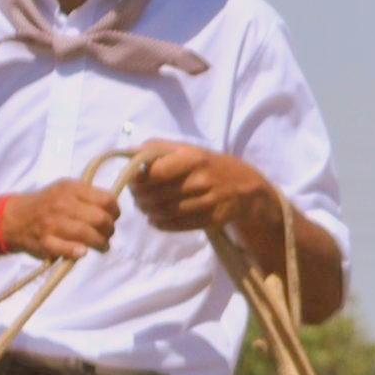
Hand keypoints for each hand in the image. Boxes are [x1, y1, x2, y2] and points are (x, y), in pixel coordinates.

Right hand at [2, 180, 120, 262]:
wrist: (14, 218)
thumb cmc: (46, 204)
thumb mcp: (65, 189)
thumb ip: (87, 196)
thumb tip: (113, 209)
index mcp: (70, 188)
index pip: (106, 200)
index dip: (114, 212)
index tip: (112, 218)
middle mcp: (62, 204)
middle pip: (100, 219)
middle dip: (109, 230)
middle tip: (107, 234)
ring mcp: (53, 223)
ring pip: (87, 234)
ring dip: (100, 243)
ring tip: (101, 246)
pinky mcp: (45, 242)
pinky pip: (68, 249)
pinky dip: (78, 251)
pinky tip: (83, 252)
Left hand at [130, 144, 265, 236]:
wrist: (245, 187)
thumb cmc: (208, 165)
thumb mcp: (188, 149)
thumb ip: (158, 148)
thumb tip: (129, 152)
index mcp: (193, 158)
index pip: (155, 172)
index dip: (138, 180)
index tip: (133, 181)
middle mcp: (201, 180)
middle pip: (158, 195)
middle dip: (140, 198)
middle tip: (137, 197)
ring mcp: (208, 202)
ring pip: (165, 212)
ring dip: (148, 212)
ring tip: (145, 207)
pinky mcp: (211, 219)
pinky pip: (177, 225)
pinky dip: (160, 224)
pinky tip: (155, 218)